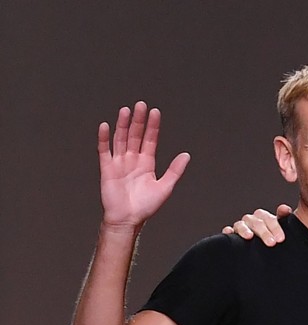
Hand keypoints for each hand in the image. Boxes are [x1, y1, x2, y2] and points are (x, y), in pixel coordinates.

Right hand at [99, 101, 189, 228]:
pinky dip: (104, 139)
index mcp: (147, 164)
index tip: (155, 112)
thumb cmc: (146, 207)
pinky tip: (106, 126)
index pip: (150, 140)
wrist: (128, 220)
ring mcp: (119, 163)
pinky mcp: (107, 169)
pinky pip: (104, 151)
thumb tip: (186, 155)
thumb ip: (175, 170)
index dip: (153, 126)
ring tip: (126, 111)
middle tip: (141, 105)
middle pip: (135, 135)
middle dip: (138, 121)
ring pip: (121, 139)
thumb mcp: (165, 187)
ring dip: (123, 125)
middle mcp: (133, 160)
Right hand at [222, 204, 292, 245]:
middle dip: (264, 232)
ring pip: (241, 225)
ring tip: (250, 236)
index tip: (281, 239)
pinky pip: (228, 231)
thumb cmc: (275, 238)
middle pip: (256, 222)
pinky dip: (228, 231)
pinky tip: (229, 233)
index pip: (268, 218)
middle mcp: (252, 221)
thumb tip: (285, 208)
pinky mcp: (232, 236)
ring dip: (245, 230)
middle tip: (272, 243)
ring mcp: (241, 227)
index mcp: (264, 218)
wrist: (268, 248)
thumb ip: (284, 217)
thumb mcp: (282, 229)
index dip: (275, 227)